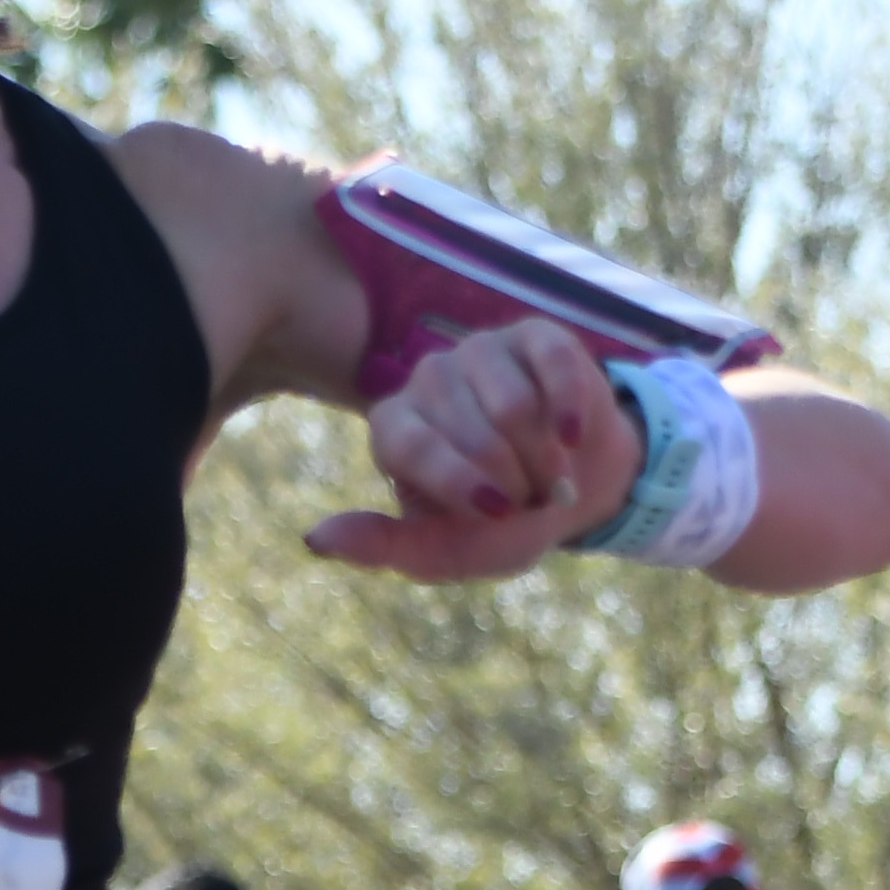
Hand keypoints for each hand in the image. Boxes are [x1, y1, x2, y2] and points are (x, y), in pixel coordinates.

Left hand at [305, 313, 636, 580]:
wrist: (574, 492)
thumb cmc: (500, 525)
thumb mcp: (443, 552)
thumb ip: (385, 546)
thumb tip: (315, 539)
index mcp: (394, 430)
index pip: (412, 445)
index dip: (461, 483)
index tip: (501, 513)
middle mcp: (426, 380)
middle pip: (473, 431)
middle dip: (515, 482)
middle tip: (526, 497)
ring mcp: (479, 351)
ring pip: (514, 405)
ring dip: (545, 457)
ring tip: (548, 472)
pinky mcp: (534, 337)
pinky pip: (553, 367)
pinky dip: (571, 412)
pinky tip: (573, 437)